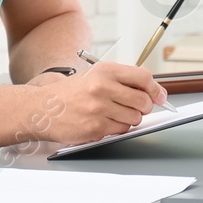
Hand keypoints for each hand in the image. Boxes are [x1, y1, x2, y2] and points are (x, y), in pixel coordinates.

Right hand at [29, 62, 168, 144]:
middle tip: (132, 107)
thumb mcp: (95, 76)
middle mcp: (102, 87)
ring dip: (129, 119)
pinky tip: (103, 122)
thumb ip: (123, 81)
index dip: (155, 89)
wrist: (43, 108)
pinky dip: (116, 129)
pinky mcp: (96, 127)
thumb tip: (155, 92)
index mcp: (105, 71)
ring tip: (112, 114)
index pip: (143, 77)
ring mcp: (99, 108)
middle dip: (143, 107)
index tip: (159, 96)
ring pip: (135, 118)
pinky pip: (121, 131)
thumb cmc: (71, 93)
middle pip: (143, 101)